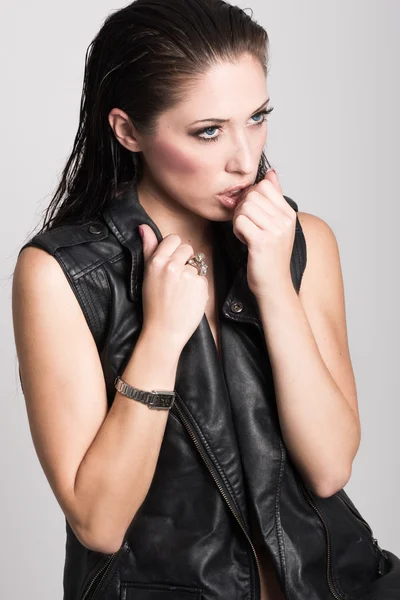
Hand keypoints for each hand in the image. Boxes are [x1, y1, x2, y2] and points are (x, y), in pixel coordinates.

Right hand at [138, 224, 208, 351]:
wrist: (164, 330)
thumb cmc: (153, 303)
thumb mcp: (147, 274)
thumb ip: (148, 248)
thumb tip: (143, 226)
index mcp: (156, 261)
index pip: (174, 239)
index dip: (174, 250)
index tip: (171, 262)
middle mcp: (172, 265)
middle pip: (187, 248)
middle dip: (184, 260)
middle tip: (176, 279)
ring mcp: (188, 275)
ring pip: (196, 265)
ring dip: (191, 276)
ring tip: (181, 292)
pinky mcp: (201, 285)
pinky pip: (203, 279)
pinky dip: (198, 288)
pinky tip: (189, 299)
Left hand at [231, 168, 296, 297]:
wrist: (273, 286)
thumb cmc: (270, 257)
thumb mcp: (276, 225)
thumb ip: (274, 199)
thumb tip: (271, 173)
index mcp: (288, 213)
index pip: (264, 185)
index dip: (250, 196)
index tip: (251, 213)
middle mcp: (285, 220)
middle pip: (252, 195)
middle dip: (242, 208)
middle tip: (246, 225)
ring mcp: (275, 231)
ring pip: (244, 207)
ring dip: (238, 220)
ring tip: (246, 234)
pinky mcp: (262, 242)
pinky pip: (240, 221)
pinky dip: (236, 230)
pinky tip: (244, 241)